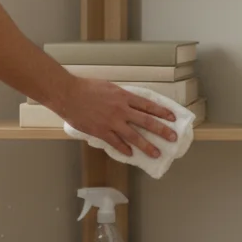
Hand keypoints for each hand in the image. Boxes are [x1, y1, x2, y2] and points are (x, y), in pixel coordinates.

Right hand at [53, 78, 178, 157]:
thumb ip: (120, 97)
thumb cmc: (86, 87)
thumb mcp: (108, 87)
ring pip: (134, 136)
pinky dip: (124, 149)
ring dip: (147, 146)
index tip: (173, 118)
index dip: (162, 112)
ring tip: (156, 153)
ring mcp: (111, 122)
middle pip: (146, 121)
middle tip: (173, 137)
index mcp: (123, 96)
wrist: (68, 94)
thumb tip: (129, 104)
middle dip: (162, 130)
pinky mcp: (101, 131)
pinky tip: (130, 154)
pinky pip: (115, 142)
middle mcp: (121, 109)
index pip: (148, 105)